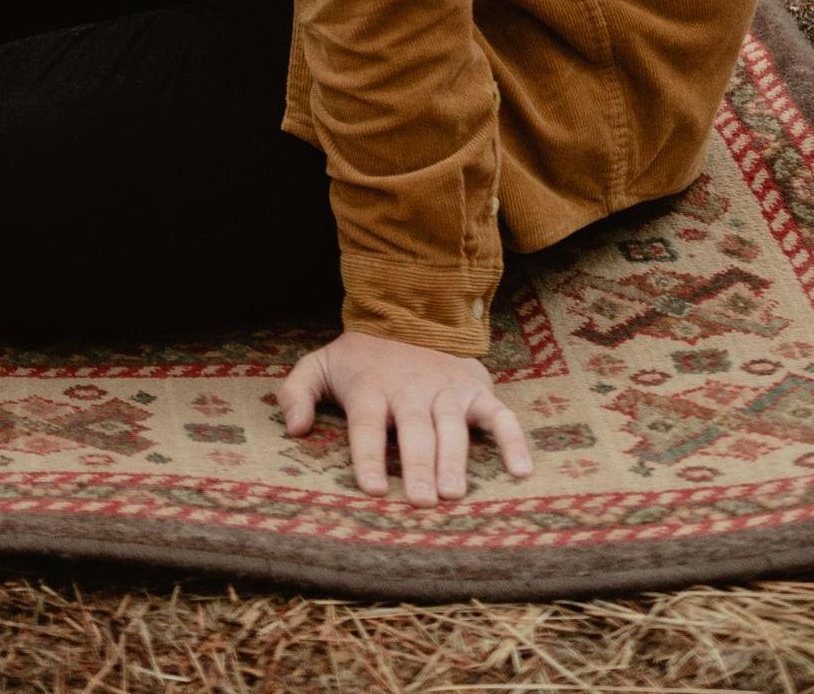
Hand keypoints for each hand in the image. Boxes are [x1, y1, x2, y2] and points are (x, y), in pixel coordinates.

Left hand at [278, 328, 534, 505]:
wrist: (409, 314)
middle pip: (413, 428)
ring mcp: (446, 389)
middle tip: (420, 500)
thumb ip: (297, 392)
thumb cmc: (361, 359)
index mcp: (371, 387)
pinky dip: (513, 440)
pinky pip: (499, 416)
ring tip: (454, 493)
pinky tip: (520, 471)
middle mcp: (410, 388)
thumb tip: (293, 427)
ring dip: (455, 459)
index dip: (369, 455)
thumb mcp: (321, 365)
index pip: (367, 423)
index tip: (372, 488)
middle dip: (417, 464)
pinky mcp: (476, 390)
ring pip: (452, 426)